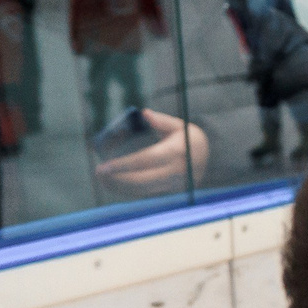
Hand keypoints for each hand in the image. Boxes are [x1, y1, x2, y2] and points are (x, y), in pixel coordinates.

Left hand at [94, 109, 208, 193]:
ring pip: (143, 190)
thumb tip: (145, 114)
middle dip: (117, 178)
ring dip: (120, 187)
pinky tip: (114, 185)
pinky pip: (146, 193)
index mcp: (176, 152)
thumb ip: (161, 120)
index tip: (104, 166)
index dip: (123, 165)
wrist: (209, 157)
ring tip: (102, 180)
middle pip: (141, 180)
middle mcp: (176, 171)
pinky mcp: (171, 191)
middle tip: (98, 173)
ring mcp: (174, 183)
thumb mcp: (179, 125)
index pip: (145, 160)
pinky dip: (129, 191)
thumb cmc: (188, 138)